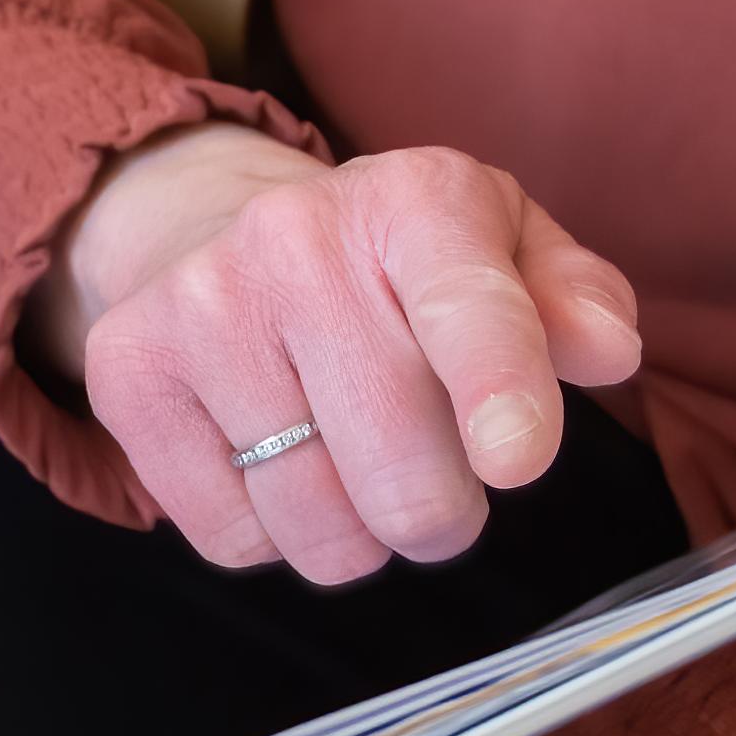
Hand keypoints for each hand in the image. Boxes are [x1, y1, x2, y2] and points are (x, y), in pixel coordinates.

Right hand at [29, 125, 641, 582]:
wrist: (215, 226)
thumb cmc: (397, 267)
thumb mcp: (505, 252)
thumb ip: (574, 300)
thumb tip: (607, 348)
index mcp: (415, 200)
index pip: (463, 302)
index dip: (496, 385)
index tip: (516, 459)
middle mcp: (293, 236)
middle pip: (401, 470)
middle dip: (439, 509)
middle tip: (432, 471)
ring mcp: (199, 302)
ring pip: (318, 524)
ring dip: (356, 532)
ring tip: (347, 462)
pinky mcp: (128, 369)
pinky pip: (231, 535)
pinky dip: (269, 533)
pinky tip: (270, 458)